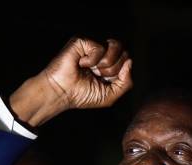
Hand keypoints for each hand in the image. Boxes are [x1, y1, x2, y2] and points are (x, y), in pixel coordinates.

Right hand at [9, 37, 132, 126]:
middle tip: (97, 76)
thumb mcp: (110, 94)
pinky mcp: (82, 41)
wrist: (62, 94)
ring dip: (106, 65)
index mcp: (108, 64)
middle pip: (124, 53)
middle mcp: (101, 53)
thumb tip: (130, 62)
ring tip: (92, 70)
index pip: (126, 61)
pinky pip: (100, 47)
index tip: (104, 82)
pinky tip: (81, 64)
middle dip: (113, 71)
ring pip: (116, 46)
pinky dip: (92, 61)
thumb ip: (126, 82)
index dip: (120, 74)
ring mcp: (92, 46)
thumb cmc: (82, 95)